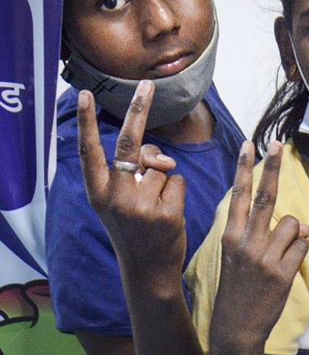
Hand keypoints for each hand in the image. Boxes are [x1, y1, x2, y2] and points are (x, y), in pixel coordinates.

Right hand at [78, 82, 186, 277]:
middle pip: (130, 144)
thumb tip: (161, 159)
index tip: (84, 95)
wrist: (147, 270)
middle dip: (139, 109)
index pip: (89, 151)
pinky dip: (177, 193)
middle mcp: (114, 197)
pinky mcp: (164, 214)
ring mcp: (139, 206)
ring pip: (161, 167)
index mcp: (98, 193)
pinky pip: (177, 182)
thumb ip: (136, 172)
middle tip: (148, 84)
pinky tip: (168, 215)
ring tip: (155, 208)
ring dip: (164, 180)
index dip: (86, 122)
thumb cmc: (135, 228)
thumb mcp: (123, 201)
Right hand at [209, 140, 308, 351]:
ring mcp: (263, 257)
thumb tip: (302, 225)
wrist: (236, 327)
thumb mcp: (242, 259)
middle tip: (277, 143)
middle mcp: (244, 242)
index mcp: (230, 236)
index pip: (238, 195)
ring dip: (295, 236)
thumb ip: (267, 236)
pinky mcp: (281, 272)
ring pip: (294, 225)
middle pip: (264, 197)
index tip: (248, 145)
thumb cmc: (239, 289)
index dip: (244, 168)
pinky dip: (300, 254)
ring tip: (279, 258)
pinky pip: (303, 247)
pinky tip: (285, 270)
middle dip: (272, 167)